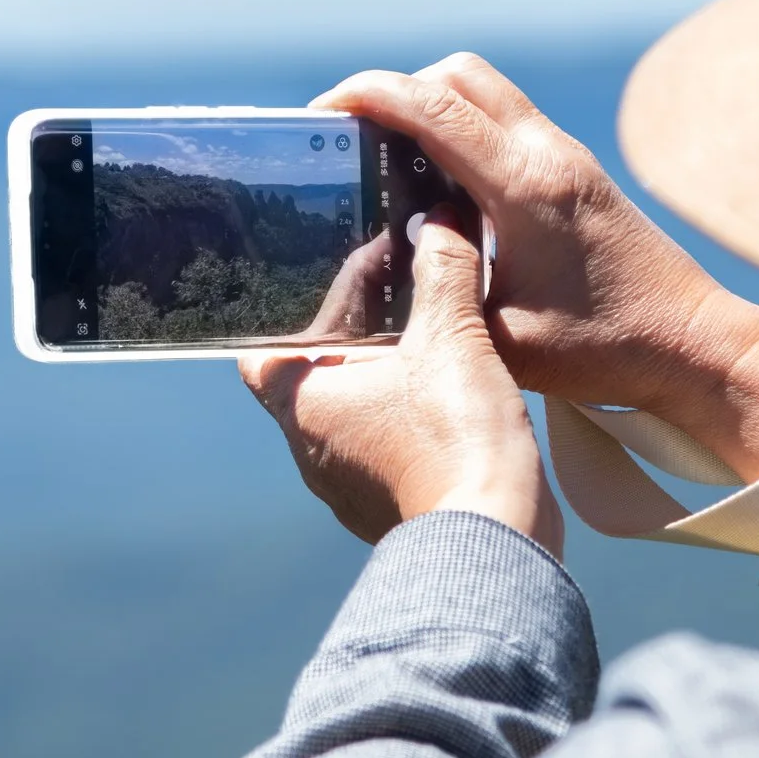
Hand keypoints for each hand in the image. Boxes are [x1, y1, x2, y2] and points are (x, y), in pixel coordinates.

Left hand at [241, 205, 562, 556]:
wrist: (495, 536)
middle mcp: (312, 449)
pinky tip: (455, 394)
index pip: (262, 354)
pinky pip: (388, 448)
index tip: (349, 293)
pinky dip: (412, 419)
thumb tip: (441, 222)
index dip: (298, 320)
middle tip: (409, 299)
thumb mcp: (452, 336)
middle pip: (319, 377)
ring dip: (390, 379)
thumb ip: (443, 272)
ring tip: (438, 341)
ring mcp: (348, 485)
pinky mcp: (390, 507)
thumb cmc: (453, 438)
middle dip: (361, 338)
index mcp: (301, 403)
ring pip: (356, 414)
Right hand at [316, 53, 758, 480]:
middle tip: (351, 133)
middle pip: (457, 74)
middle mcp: (547, 153)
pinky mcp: (577, 171)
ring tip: (387, 156)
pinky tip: (439, 182)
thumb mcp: (499, 335)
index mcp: (524, 185)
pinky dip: (463, 129)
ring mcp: (567, 156)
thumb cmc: (604, 349)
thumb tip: (381, 264)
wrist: (693, 343)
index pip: (432, 107)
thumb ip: (439, 290)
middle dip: (395, 89)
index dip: (367, 96)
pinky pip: (506, 120)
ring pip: (485, 90)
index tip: (321, 111)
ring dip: (432, 105)